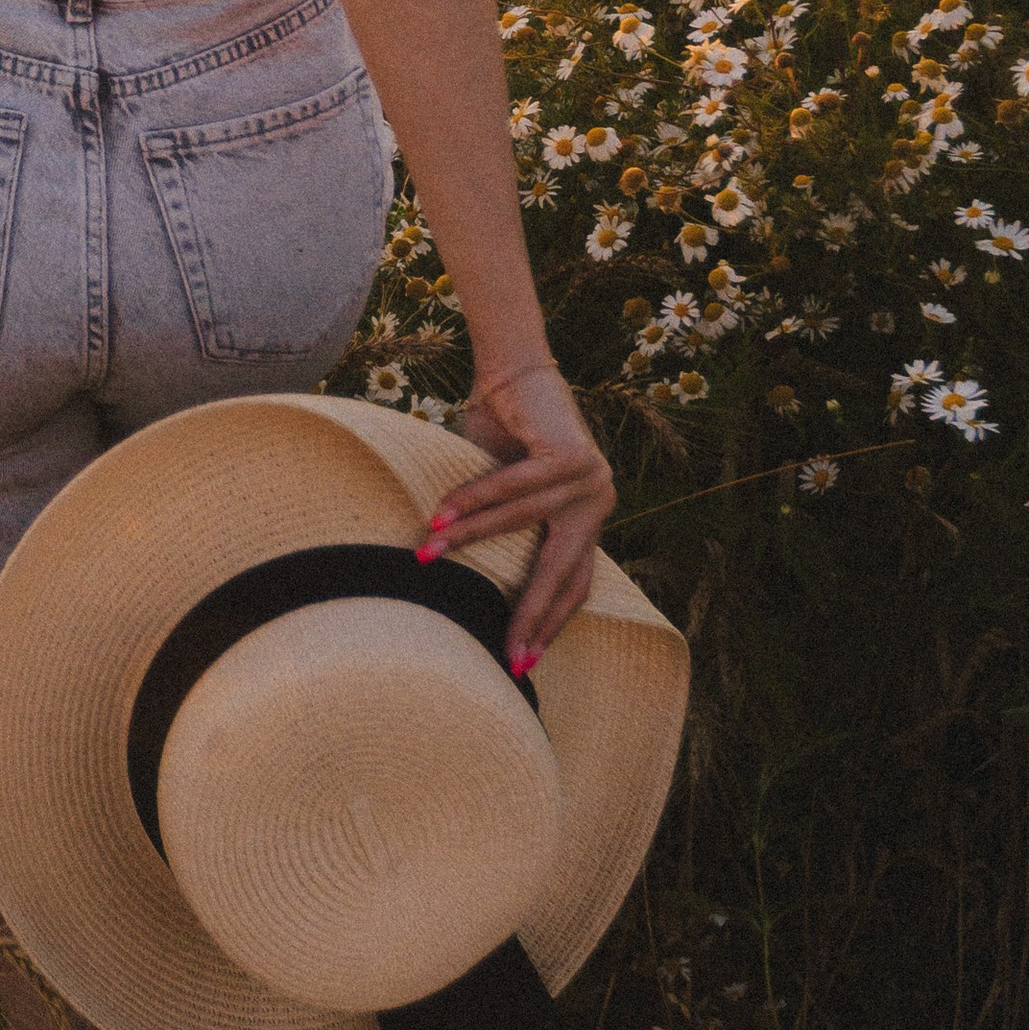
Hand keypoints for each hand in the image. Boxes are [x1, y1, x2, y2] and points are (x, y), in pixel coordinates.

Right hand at [418, 363, 612, 668]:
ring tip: (429, 557)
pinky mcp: (574, 455)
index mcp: (588, 516)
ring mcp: (592, 479)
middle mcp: (599, 501)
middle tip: (511, 656)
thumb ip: (502, 528)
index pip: (576, 583)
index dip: (550, 621)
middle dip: (533, 615)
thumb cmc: (501, 430)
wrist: (513, 369)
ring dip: (472, 542)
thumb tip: (457, 573)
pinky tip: (441, 518)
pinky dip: (473, 502)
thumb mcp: (504, 491)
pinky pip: (515, 488)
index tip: (526, 660)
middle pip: (564, 572)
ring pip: (524, 525)